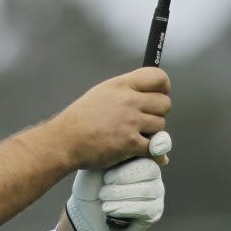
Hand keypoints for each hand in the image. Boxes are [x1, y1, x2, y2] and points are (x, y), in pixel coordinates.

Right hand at [51, 67, 170, 169]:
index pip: (157, 77)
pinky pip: (155, 148)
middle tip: (144, 121)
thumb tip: (151, 96)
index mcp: (120, 85)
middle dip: (157, 113)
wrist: (65, 141)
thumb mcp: (101, 94)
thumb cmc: (80, 120)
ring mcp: (130, 122)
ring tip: (135, 135)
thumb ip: (125, 92)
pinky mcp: (130, 143)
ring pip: (161, 126)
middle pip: (165, 104)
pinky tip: (144, 152)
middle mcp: (127, 100)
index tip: (159, 95)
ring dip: (152, 133)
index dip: (163, 87)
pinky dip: (152, 153)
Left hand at [65, 131, 170, 230]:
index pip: (155, 147)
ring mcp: (156, 192)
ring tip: (102, 194)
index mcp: (142, 155)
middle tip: (106, 179)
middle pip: (150, 168)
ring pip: (146, 189)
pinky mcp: (154, 212)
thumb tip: (138, 136)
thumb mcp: (100, 160)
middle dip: (124, 175)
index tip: (133, 150)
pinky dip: (123, 207)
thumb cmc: (90, 181)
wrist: (83, 209)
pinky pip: (145, 208)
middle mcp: (153, 172)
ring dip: (119, 193)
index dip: (150, 147)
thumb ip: (119, 148)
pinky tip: (108, 208)